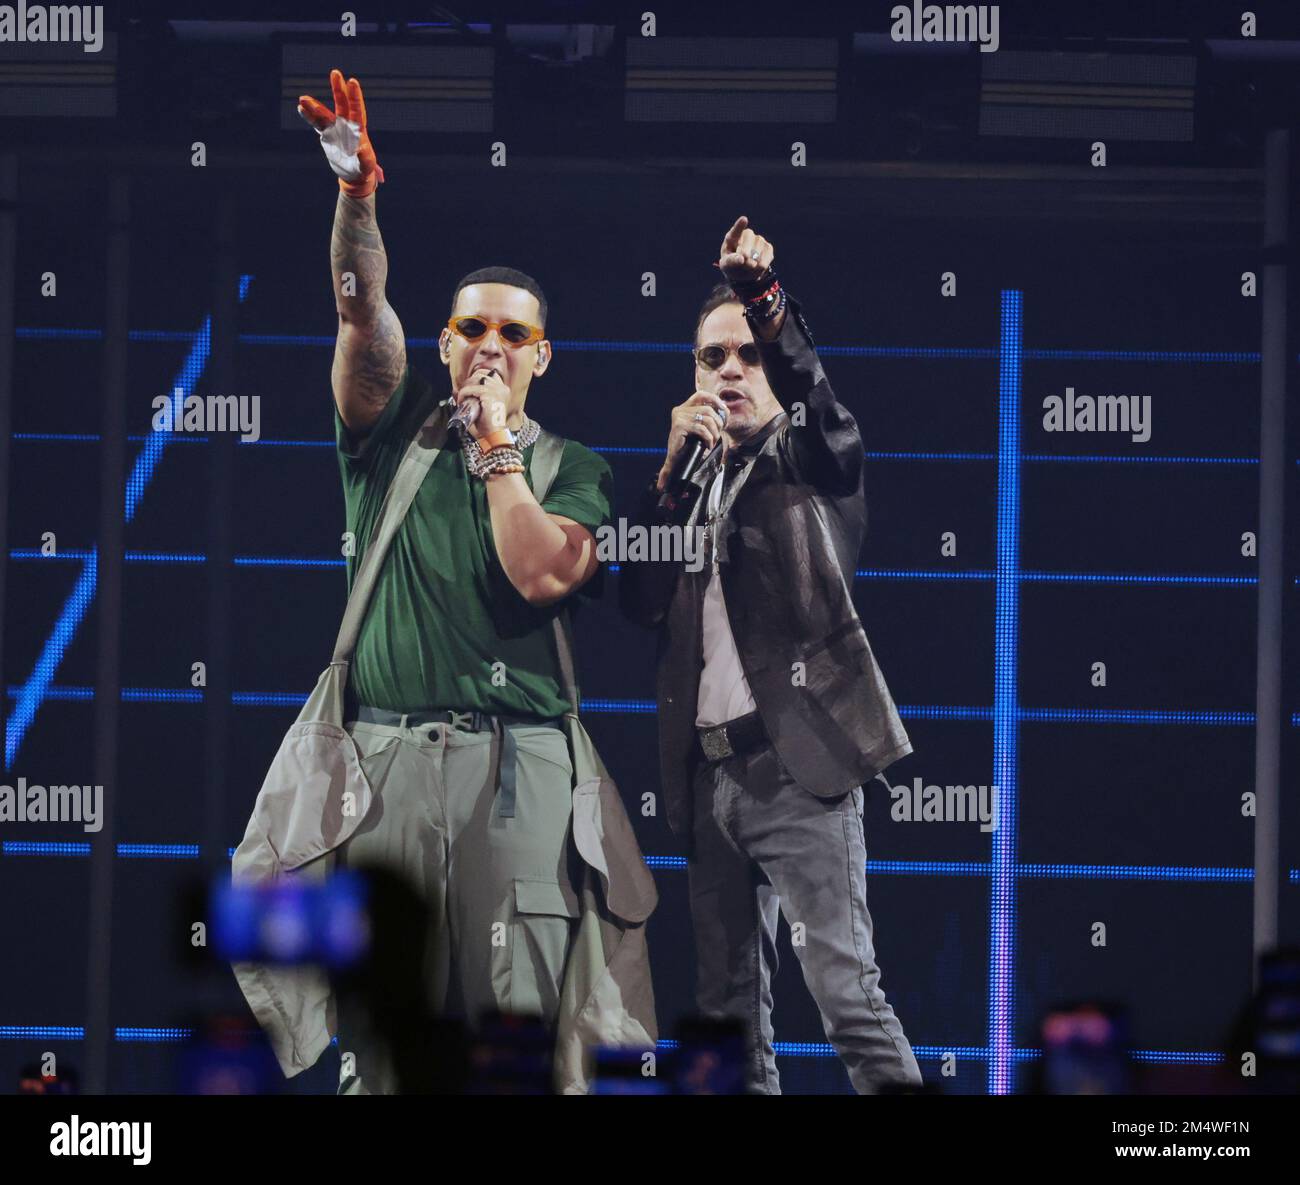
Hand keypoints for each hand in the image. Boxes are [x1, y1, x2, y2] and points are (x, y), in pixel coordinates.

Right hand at [297, 69, 384, 198]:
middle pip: (342, 104)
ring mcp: (335, 127)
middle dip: (338, 89)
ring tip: (302, 99)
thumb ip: (364, 157)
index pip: (356, 109)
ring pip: (324, 113)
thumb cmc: (362, 169)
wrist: (353, 174)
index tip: (352, 81)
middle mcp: (346, 124)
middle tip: (335, 73)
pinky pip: (316, 123)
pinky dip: (309, 116)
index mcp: (358, 129)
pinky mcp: (327, 134)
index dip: (354, 96)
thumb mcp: (366, 165)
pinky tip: (300, 108)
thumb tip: (361, 149)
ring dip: (314, 106)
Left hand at [456, 367, 511, 439]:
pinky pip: (471, 389)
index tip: (468, 386)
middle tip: (463, 393)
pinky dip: (463, 393)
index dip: (476, 377)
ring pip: (475, 380)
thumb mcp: (485, 405)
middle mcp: (502, 388)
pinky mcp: (489, 394)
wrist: (494, 434)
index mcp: (504, 390)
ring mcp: (496, 390)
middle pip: (481, 374)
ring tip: (461, 398)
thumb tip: (459, 390)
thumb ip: (478, 395)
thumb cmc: (489, 423)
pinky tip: (461, 400)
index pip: (489, 373)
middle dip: (469, 382)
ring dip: (465, 388)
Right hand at [656, 391, 727, 490]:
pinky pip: (702, 429)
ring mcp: (679, 417)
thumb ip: (709, 417)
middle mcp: (680, 410)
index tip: (724, 411)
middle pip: (708, 409)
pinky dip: (709, 438)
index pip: (701, 395)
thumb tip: (725, 410)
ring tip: (713, 441)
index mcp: (684, 408)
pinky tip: (708, 446)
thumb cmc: (690, 446)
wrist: (676, 461)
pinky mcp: (679, 426)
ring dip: (715, 432)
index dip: (715, 400)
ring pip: (707, 419)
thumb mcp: (701, 428)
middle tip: (719, 434)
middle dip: (718, 422)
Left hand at [716, 215, 773, 284]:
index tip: (744, 220)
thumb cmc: (731, 265)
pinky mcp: (768, 247)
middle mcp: (747, 235)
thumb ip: (731, 261)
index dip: (740, 226)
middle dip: (743, 261)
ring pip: (756, 256)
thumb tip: (742, 259)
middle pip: (746, 249)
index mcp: (732, 237)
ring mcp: (759, 239)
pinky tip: (756, 266)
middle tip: (741, 264)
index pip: (736, 231)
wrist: (743, 272)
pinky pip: (764, 261)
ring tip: (747, 266)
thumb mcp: (726, 265)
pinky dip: (759, 268)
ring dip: (751, 266)